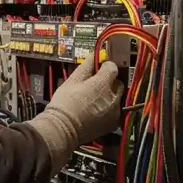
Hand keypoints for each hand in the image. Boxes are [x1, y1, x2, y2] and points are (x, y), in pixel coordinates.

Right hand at [25, 54, 123, 168]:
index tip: (98, 70)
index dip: (105, 67)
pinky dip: (111, 108)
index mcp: (102, 83)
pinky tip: (98, 110)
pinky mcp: (114, 123)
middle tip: (96, 85)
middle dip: (110, 82)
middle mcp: (113, 96)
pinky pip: (117, 110)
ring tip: (96, 100)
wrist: (63, 129)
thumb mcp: (72, 80)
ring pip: (119, 97)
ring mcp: (115, 111)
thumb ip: (86, 66)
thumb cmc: (64, 102)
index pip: (113, 67)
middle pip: (118, 82)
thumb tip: (95, 53)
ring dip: (111, 95)